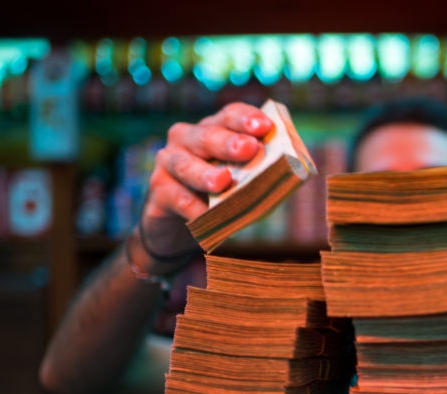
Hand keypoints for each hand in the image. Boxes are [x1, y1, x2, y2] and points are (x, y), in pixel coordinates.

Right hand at [138, 103, 273, 268]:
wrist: (178, 224)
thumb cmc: (218, 196)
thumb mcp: (240, 181)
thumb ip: (259, 174)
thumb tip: (288, 176)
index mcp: (212, 130)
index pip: (229, 116)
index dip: (246, 118)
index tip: (265, 126)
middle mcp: (187, 140)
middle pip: (207, 136)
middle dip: (228, 142)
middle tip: (248, 148)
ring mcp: (168, 163)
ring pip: (185, 165)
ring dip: (205, 173)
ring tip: (223, 181)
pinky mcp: (159, 191)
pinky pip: (176, 197)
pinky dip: (192, 207)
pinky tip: (204, 215)